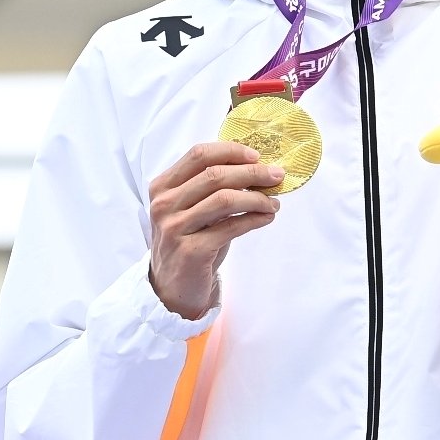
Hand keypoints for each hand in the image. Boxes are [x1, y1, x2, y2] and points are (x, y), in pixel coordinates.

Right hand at [149, 141, 283, 318]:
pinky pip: (231, 227)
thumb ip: (211, 186)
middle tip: (277, 176)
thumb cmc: (189, 240)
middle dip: (252, 172)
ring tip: (273, 202)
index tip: (257, 156)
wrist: (173, 288)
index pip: (199, 155)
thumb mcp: (192, 208)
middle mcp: (164, 204)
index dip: (231, 151)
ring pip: (225, 199)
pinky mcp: (191, 251)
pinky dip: (254, 219)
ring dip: (257, 198)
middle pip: (215, 175)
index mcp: (162, 186)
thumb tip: (257, 167)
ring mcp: (175, 228)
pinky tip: (267, 217)